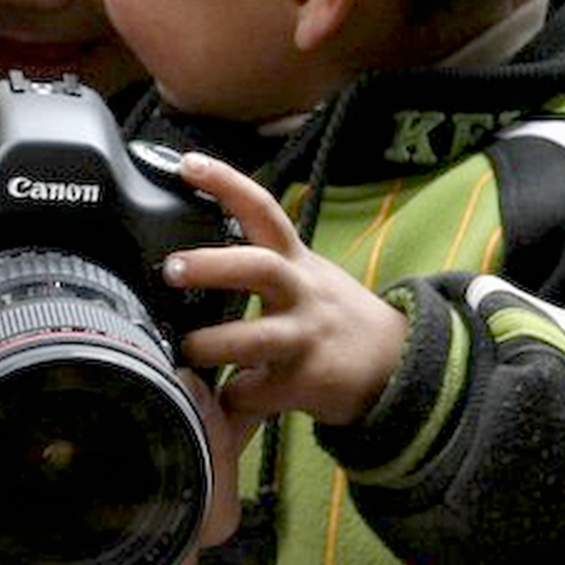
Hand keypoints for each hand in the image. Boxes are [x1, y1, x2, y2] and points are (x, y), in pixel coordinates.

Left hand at [162, 151, 404, 428]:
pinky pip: (260, 391)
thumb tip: (187, 257)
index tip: (186, 163)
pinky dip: (233, 398)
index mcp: (293, 261)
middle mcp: (300, 292)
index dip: (225, 183)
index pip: (262, 210)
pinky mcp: (305, 381)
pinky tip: (215, 401)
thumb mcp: (302, 276)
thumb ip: (254, 265)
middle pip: (260, 267)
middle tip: (171, 268)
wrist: (393, 364)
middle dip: (212, 265)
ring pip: (258, 338)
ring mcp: (304, 337)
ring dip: (215, 343)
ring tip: (185, 348)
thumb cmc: (328, 315)